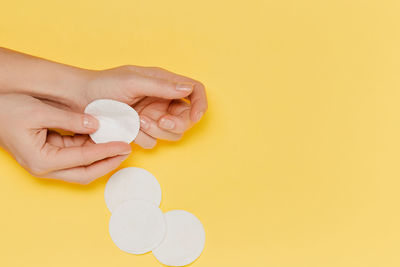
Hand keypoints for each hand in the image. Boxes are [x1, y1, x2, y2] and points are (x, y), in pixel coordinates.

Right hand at [0, 94, 131, 183]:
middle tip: (127, 150)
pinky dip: (90, 150)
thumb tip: (97, 125)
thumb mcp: (40, 111)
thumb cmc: (7, 110)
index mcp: (42, 160)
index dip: (107, 151)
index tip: (125, 145)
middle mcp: (45, 168)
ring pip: (82, 168)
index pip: (84, 159)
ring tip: (119, 144)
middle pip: (85, 173)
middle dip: (108, 163)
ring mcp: (46, 164)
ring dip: (101, 158)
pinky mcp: (49, 157)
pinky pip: (75, 157)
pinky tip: (103, 138)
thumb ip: (70, 119)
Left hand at [80, 65, 207, 148]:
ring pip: (172, 133)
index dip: (200, 104)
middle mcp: (161, 100)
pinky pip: (153, 142)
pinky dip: (143, 138)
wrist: (78, 100)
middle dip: (176, 123)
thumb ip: (162, 86)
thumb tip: (188, 88)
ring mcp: (153, 116)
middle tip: (161, 121)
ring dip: (158, 131)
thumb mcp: (133, 82)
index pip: (194, 91)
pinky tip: (128, 128)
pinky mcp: (142, 131)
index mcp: (163, 83)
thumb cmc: (103, 85)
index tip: (195, 117)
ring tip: (137, 121)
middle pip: (186, 117)